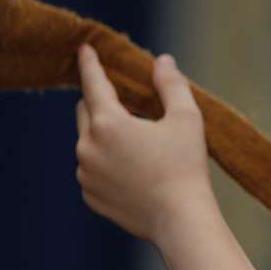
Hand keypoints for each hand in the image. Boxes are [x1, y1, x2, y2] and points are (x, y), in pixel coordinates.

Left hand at [75, 46, 211, 241]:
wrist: (180, 220)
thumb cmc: (185, 166)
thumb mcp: (186, 118)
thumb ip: (170, 84)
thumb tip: (162, 61)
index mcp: (108, 123)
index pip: (93, 83)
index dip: (90, 63)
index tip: (84, 49)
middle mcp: (87, 147)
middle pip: (85, 110)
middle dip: (101, 102)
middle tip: (130, 106)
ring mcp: (85, 174)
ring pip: (88, 142)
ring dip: (105, 135)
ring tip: (138, 147)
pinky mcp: (90, 196)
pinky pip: (92, 169)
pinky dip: (105, 164)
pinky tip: (133, 171)